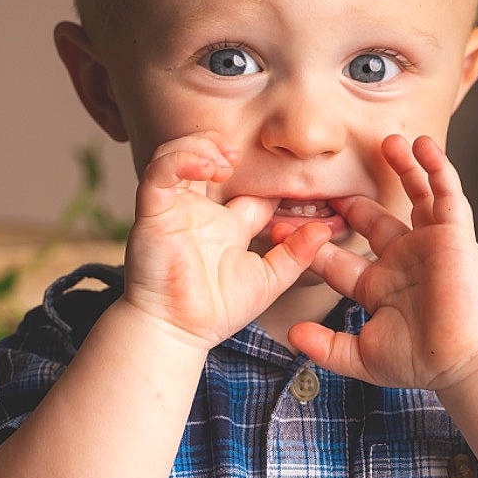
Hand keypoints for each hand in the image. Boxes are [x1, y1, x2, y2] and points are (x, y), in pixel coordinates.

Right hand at [121, 130, 330, 350]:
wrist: (180, 331)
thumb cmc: (217, 311)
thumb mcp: (268, 280)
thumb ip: (295, 254)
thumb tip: (324, 230)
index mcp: (226, 225)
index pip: (246, 186)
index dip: (266, 174)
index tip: (290, 173)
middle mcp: (199, 212)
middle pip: (206, 158)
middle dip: (221, 147)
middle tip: (240, 155)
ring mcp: (175, 209)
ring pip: (178, 154)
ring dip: (202, 146)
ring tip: (225, 159)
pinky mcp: (153, 212)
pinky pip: (159, 172)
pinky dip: (181, 160)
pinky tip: (207, 167)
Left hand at [288, 133, 477, 391]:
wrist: (464, 361)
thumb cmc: (420, 362)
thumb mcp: (363, 357)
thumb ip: (327, 348)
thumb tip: (291, 335)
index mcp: (380, 285)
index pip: (338, 258)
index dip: (311, 244)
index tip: (280, 228)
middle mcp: (404, 259)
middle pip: (372, 219)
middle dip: (348, 201)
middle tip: (323, 181)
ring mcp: (430, 243)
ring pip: (414, 196)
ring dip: (402, 168)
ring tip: (387, 142)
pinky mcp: (455, 234)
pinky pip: (446, 194)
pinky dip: (437, 168)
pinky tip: (424, 145)